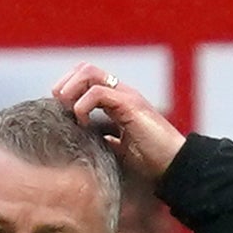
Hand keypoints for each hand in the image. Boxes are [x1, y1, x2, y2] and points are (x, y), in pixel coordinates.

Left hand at [52, 63, 184, 180]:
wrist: (174, 164)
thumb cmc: (152, 159)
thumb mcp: (122, 150)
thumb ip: (108, 141)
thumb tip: (94, 143)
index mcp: (118, 100)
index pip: (88, 78)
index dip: (69, 87)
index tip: (60, 109)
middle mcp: (121, 92)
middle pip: (85, 68)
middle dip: (65, 83)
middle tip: (58, 105)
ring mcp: (126, 95)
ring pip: (89, 73)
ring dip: (71, 89)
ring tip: (67, 110)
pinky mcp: (130, 104)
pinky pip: (98, 93)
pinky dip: (83, 106)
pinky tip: (83, 123)